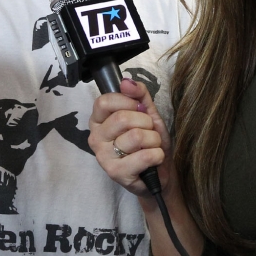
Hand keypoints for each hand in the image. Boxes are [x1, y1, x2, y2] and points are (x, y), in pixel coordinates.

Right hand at [88, 78, 173, 196]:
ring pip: (136, 136)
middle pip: (121, 118)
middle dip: (146, 122)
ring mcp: (103, 157)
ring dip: (153, 139)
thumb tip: (126, 81)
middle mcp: (95, 138)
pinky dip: (157, 155)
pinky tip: (153, 159)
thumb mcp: (148, 113)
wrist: (160, 173)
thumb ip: (139, 94)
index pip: (104, 101)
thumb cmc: (149, 141)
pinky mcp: (115, 173)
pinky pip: (144, 155)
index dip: (127, 102)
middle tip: (148, 132)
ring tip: (151, 146)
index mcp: (98, 120)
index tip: (138, 109)